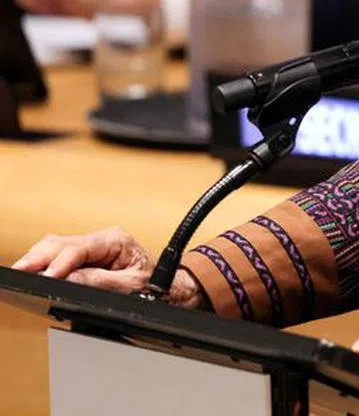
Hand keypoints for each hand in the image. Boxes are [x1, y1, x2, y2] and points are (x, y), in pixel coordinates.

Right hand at [11, 227, 202, 308]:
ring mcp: (91, 247)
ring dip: (37, 260)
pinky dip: (43, 264)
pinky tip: (32, 273)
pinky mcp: (84, 257)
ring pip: (55, 247)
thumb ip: (100, 283)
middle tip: (20, 273)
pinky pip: (58, 256)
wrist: (167, 288)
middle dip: (39, 258)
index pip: (80, 249)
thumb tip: (68, 279)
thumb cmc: (155, 286)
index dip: (60, 263)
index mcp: (117, 241)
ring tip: (21, 273)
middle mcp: (102, 240)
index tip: (46, 276)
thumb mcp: (131, 287)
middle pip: (61, 243)